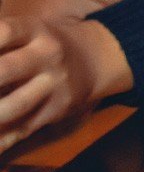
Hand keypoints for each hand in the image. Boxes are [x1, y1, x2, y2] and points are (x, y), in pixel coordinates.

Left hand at [0, 17, 132, 137]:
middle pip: (4, 70)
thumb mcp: (31, 30)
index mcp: (36, 30)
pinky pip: (24, 128)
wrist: (105, 55)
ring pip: (16, 105)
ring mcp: (55, 84)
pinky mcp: (58, 108)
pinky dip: (2, 142)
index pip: (3, 32)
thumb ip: (1, 41)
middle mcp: (47, 55)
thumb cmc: (53, 43)